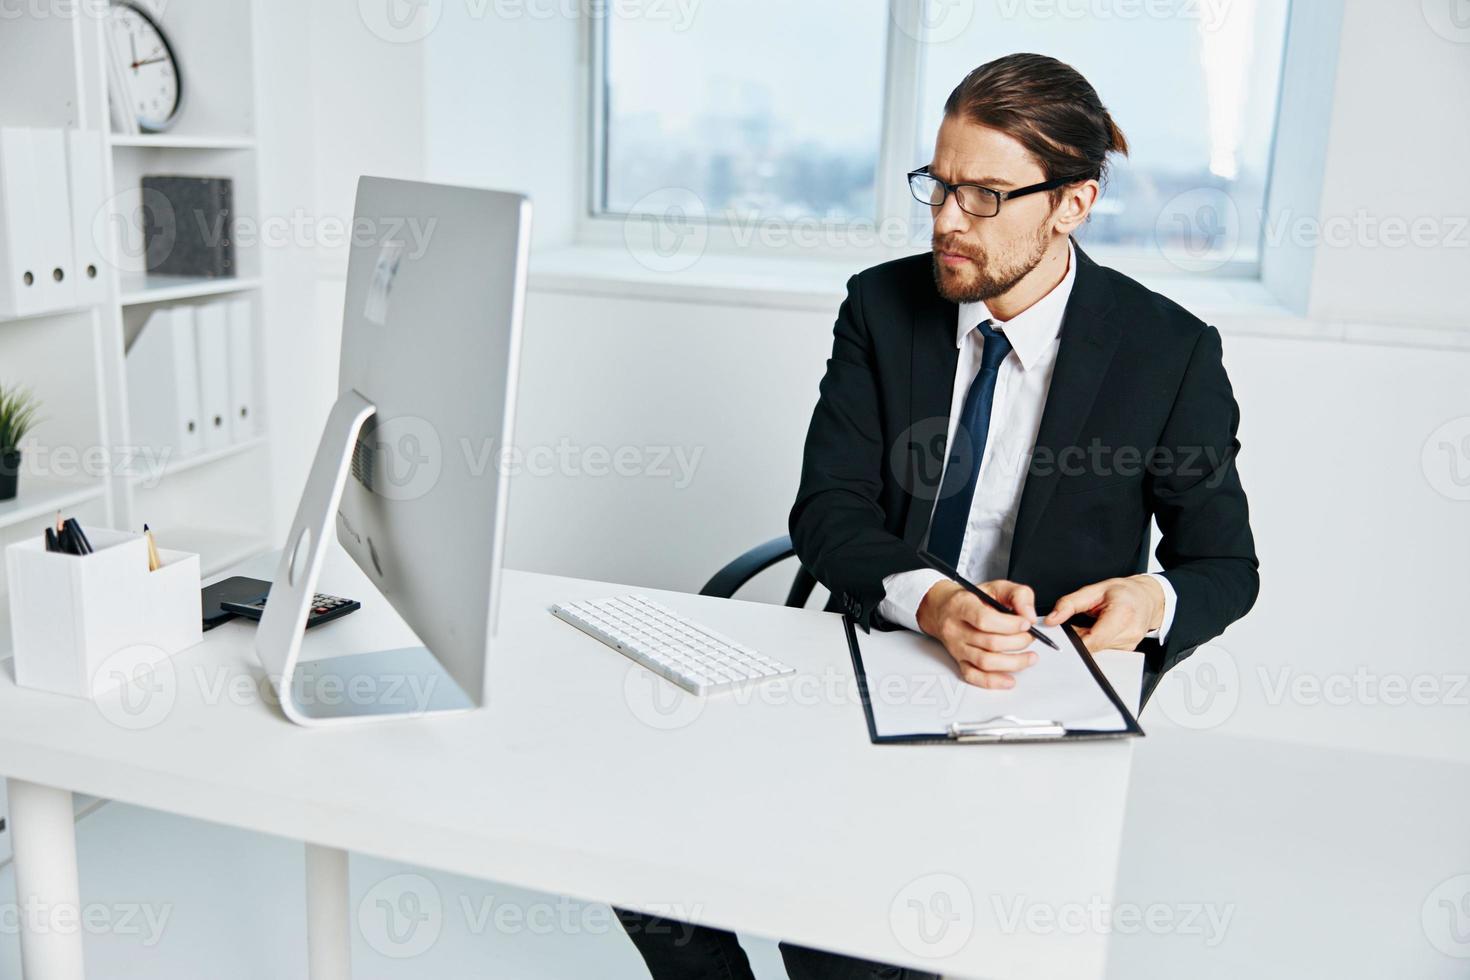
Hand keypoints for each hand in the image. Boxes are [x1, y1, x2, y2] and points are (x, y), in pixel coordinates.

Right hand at [916, 579, 1040, 689]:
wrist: (943, 608)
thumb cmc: (971, 598)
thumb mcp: (996, 586)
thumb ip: (1018, 595)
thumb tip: (1029, 615)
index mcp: (962, 605)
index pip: (984, 619)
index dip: (1009, 624)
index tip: (1026, 623)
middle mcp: (956, 628)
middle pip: (989, 643)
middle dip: (1017, 642)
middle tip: (1030, 637)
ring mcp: (957, 647)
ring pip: (985, 662)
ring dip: (1013, 663)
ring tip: (1030, 657)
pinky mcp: (959, 660)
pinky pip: (973, 676)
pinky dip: (993, 681)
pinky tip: (1009, 679)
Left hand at [1044, 575, 1163, 652]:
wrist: (1147, 598)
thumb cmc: (1124, 592)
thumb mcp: (1094, 590)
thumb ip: (1069, 604)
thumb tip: (1052, 619)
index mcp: (1123, 613)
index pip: (1094, 639)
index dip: (1073, 641)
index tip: (1060, 637)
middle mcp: (1129, 632)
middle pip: (1093, 647)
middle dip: (1077, 640)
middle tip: (1072, 626)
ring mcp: (1130, 645)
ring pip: (1097, 651)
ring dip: (1087, 641)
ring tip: (1088, 625)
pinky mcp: (1127, 651)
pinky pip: (1103, 651)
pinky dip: (1095, 643)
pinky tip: (1097, 631)